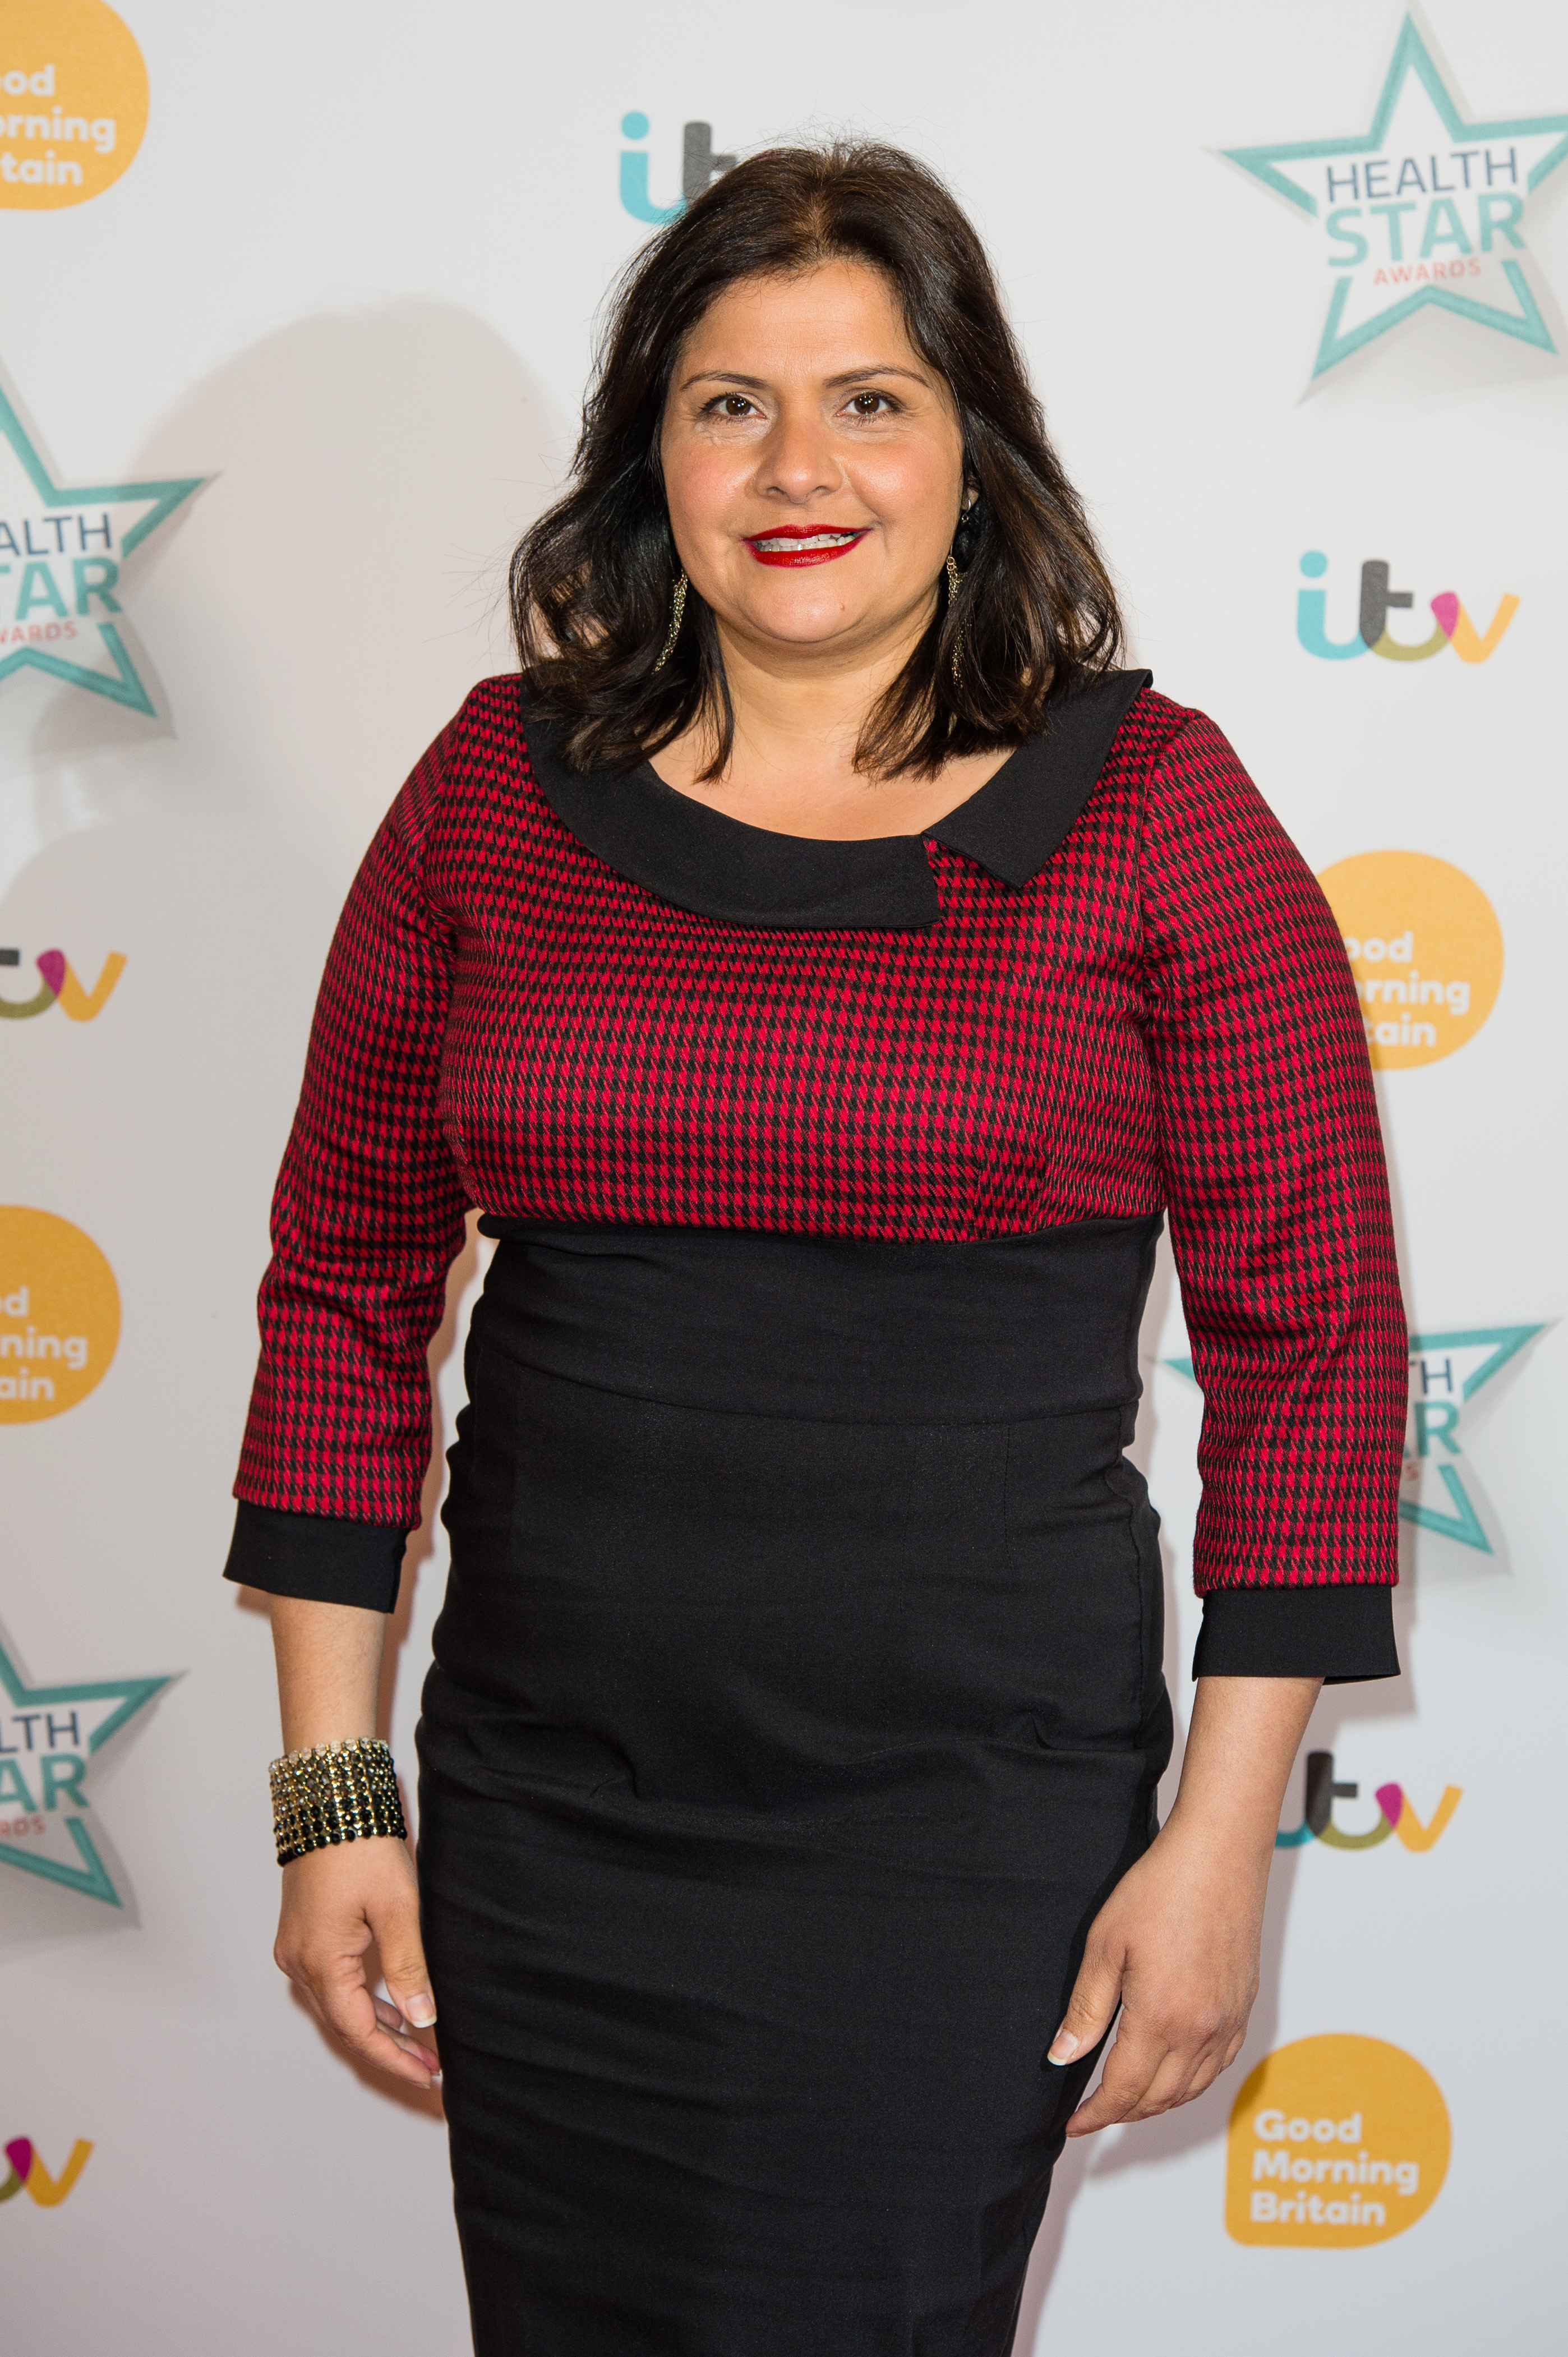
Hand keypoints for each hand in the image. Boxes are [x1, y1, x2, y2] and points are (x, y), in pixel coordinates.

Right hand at [274, 1835, 440, 2090]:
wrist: (330, 1798)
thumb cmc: (361, 1846)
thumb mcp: (398, 1908)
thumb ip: (408, 1968)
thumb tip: (422, 2020)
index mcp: (319, 1962)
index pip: (357, 2032)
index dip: (393, 2058)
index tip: (426, 2074)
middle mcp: (298, 1962)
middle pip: (343, 2025)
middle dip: (387, 2048)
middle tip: (429, 2064)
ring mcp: (296, 1948)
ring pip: (336, 2005)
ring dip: (374, 2026)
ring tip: (417, 2042)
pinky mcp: (302, 1933)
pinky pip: (330, 1982)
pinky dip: (360, 1999)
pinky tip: (389, 2005)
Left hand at [1048, 1816, 1264, 2135]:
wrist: (1218, 1855)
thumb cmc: (1158, 1890)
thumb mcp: (1105, 1946)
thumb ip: (1086, 2009)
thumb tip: (1062, 2056)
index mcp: (1161, 2020)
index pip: (1125, 2091)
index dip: (1097, 2114)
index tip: (1074, 2125)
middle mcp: (1201, 2032)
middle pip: (1160, 2099)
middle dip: (1124, 2114)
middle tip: (1095, 2113)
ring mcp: (1228, 2021)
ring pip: (1192, 2089)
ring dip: (1158, 2103)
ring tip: (1128, 2100)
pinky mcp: (1244, 2006)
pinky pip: (1219, 2065)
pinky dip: (1193, 2082)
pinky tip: (1175, 2074)